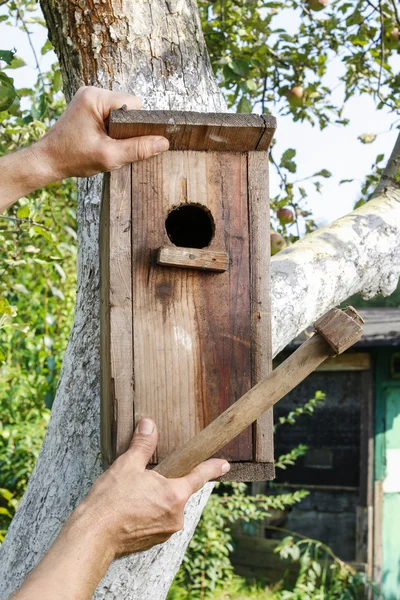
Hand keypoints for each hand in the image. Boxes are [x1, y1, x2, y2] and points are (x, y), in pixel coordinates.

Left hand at [33, 86, 169, 179]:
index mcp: (95, 98)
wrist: (48, 161)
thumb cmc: (72, 157)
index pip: (134, 104)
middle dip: (128, 128)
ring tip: (108, 145)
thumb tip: (163, 143)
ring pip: (121, 112)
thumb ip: (138, 148)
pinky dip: (112, 130)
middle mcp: (91, 92)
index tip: (131, 141)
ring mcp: (88, 99)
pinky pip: (111, 115)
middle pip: (128, 107)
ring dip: (120, 130)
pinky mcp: (87, 107)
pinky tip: (104, 142)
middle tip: (115, 146)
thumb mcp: (110, 156)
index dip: (138, 124)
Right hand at [77, 418, 229, 557]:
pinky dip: (148, 512)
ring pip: (166, 506)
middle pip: (178, 491)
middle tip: (143, 480)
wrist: (92, 536)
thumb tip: (148, 425)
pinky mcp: (153, 541)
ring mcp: (165, 531)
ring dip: (155, 498)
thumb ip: (142, 444)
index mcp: (174, 495)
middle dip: (165, 482)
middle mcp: (175, 516)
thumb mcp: (127, 465)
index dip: (212, 468)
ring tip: (132, 496)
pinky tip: (130, 508)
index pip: (199, 476)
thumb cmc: (110, 502)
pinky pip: (157, 520)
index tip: (224, 464)